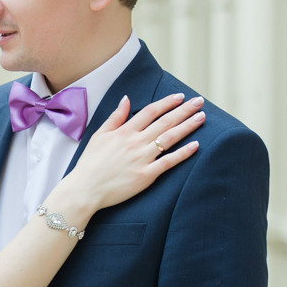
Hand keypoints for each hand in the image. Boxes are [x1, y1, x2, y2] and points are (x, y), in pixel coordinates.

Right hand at [69, 93, 203, 209]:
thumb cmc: (90, 163)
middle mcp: (135, 142)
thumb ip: (115, 117)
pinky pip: (168, 162)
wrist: (85, 189)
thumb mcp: (99, 135)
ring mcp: (141, 159)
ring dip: (187, 126)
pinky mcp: (145, 175)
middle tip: (199, 102)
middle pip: (164, 122)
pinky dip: (183, 153)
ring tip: (201, 117)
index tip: (180, 97)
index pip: (150, 111)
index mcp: (124, 131)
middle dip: (184, 110)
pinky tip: (195, 145)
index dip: (167, 102)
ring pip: (169, 138)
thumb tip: (126, 99)